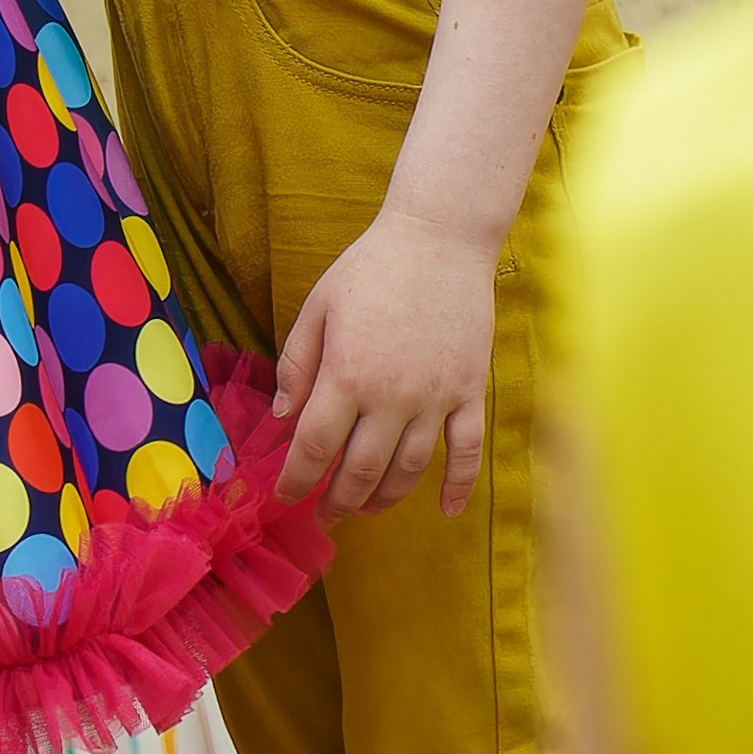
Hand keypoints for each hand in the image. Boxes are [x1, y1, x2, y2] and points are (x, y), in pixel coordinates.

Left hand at [271, 210, 499, 519]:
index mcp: (347, 375)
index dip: (296, 479)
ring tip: (365, 509)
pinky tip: (445, 510)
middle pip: (360, 470)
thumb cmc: (370, 268)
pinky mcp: (470, 392)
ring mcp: (436, 399)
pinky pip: (467, 451)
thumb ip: (296, 364)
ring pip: (409, 470)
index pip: (314, 447)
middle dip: (337, 501)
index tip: (284, 496)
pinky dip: (457, 485)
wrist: (439, 239)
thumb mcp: (318, 307)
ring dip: (384, 498)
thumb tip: (283, 417)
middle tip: (323, 514)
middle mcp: (392, 397)